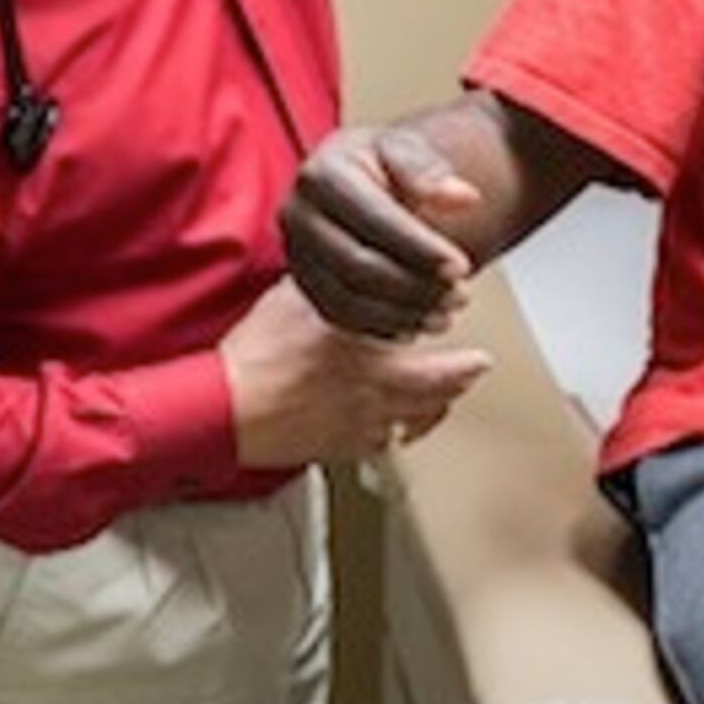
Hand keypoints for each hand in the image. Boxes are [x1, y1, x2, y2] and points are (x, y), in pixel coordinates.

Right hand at [221, 278, 493, 468]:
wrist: (225, 408)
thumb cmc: (258, 357)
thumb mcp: (293, 298)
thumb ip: (327, 280)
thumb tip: (341, 253)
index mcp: (375, 363)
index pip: (441, 367)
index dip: (465, 362)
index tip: (478, 352)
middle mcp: (376, 400)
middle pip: (437, 401)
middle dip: (459, 384)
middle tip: (475, 371)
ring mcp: (358, 429)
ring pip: (411, 427)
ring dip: (429, 413)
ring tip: (439, 401)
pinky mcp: (335, 450)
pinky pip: (376, 448)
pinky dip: (390, 435)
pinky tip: (389, 428)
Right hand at [284, 124, 479, 338]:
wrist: (358, 180)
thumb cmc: (385, 165)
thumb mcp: (408, 152)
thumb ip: (431, 171)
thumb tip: (465, 197)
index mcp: (321, 175)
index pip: (375, 219)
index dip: (421, 248)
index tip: (463, 267)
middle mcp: (297, 216)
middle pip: (357, 266)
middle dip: (414, 287)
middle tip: (462, 295)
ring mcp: (296, 254)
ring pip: (347, 301)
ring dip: (402, 315)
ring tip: (446, 315)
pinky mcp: (303, 284)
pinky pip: (339, 317)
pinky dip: (382, 328)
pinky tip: (417, 326)